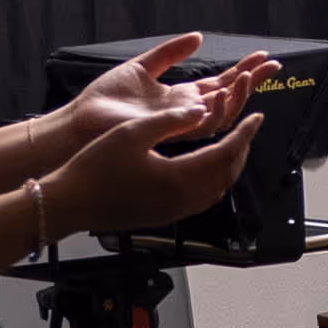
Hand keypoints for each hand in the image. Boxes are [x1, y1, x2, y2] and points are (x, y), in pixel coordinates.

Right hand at [49, 55, 265, 234]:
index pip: (225, 153)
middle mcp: (182, 200)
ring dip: (230, 166)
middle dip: (242, 149)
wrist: (70, 204)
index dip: (245, 134)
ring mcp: (174, 212)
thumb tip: (200, 110)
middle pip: (228, 174)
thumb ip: (169, 120)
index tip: (258, 117)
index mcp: (178, 178)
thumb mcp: (131, 133)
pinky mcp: (165, 216)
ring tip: (232, 144)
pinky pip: (203, 199)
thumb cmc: (94, 168)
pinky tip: (206, 167)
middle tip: (248, 128)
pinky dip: (214, 180)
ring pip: (218, 189)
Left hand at [51, 36, 263, 181]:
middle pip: (229, 98)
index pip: (220, 83)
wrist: (83, 121)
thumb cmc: (106, 99)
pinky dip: (216, 110)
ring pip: (222, 114)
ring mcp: (179, 124)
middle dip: (252, 83)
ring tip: (246, 75)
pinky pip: (201, 126)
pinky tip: (223, 93)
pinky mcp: (170, 132)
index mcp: (180, 97)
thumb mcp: (141, 66)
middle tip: (273, 66)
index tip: (263, 57)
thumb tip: (198, 36)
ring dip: (237, 96)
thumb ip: (170, 52)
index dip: (242, 71)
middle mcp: (185, 112)